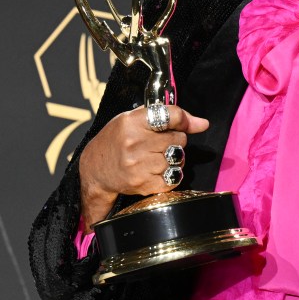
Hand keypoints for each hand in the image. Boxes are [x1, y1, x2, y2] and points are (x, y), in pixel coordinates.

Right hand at [78, 105, 208, 231]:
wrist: (95, 170)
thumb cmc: (116, 140)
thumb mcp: (134, 119)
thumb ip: (169, 116)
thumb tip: (203, 124)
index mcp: (132, 122)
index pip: (171, 115)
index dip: (183, 120)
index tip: (187, 124)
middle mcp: (135, 143)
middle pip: (179, 139)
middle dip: (175, 140)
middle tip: (159, 142)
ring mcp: (139, 165)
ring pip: (178, 159)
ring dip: (173, 158)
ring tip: (156, 156)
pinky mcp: (143, 184)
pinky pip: (174, 178)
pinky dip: (170, 174)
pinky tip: (157, 170)